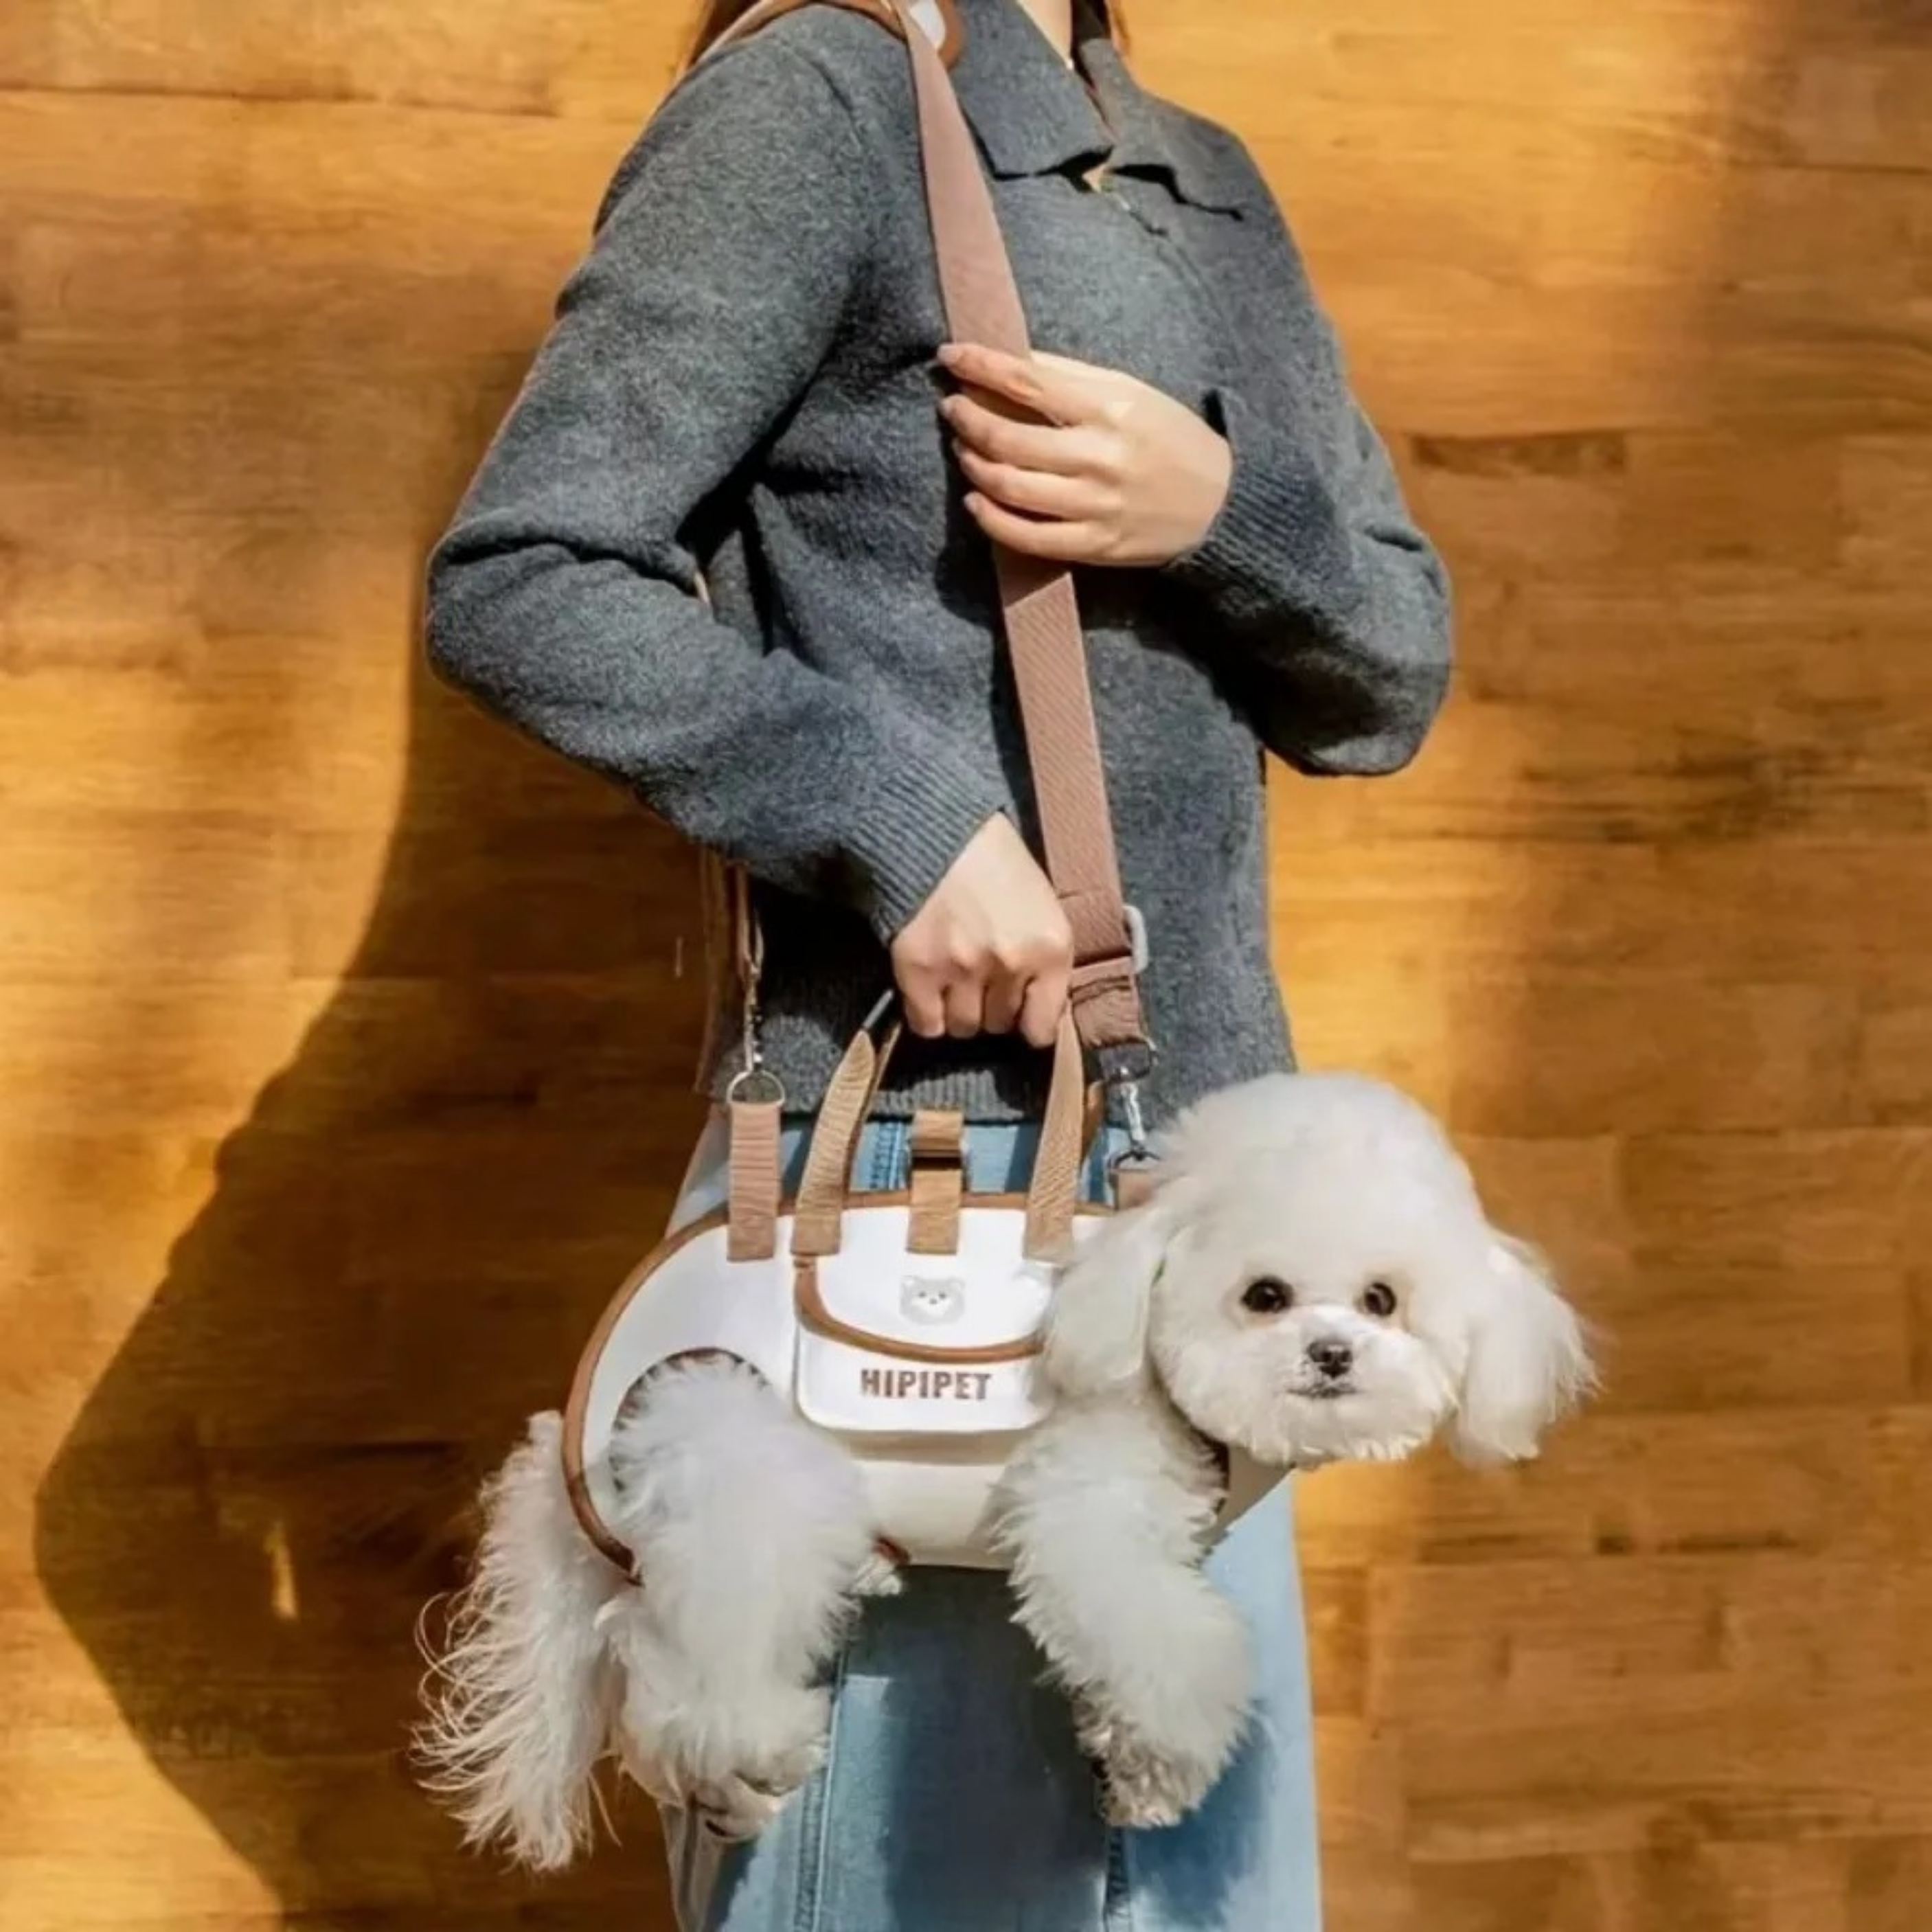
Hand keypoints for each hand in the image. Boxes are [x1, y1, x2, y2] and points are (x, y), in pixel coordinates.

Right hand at [890, 816, 1071, 1046]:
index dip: (1027, 1022)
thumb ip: (1045, 962)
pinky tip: (929, 987)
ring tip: (954, 977)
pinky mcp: (919, 970)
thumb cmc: (996, 866)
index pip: (1042, 1029)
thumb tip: (1038, 1014)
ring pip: (964, 1027)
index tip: (1018, 1012)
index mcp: (1051, 948)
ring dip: (958, 1010)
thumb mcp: (1043, 908)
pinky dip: (927, 1012)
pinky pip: (927, 1023)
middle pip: (999, 1025)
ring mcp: (962, 969)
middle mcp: (1010, 964)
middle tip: (980, 976)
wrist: (937, 833)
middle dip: (990, 1006)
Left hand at [937, 344, 1232, 567]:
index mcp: (1110, 408)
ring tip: (964, 450)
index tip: (950, 356)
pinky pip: (1026, 537)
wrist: (1222, 505)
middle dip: (968, 420)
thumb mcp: (1132, 393)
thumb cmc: (1171, 439)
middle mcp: (1099, 457)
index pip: (1027, 381)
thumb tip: (1011, 360)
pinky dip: (991, 519)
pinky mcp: (1094, 546)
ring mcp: (1095, 506)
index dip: (979, 366)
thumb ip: (1071, 377)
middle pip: (1008, 438)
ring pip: (1010, 487)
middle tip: (953, 409)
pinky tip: (977, 502)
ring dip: (974, 465)